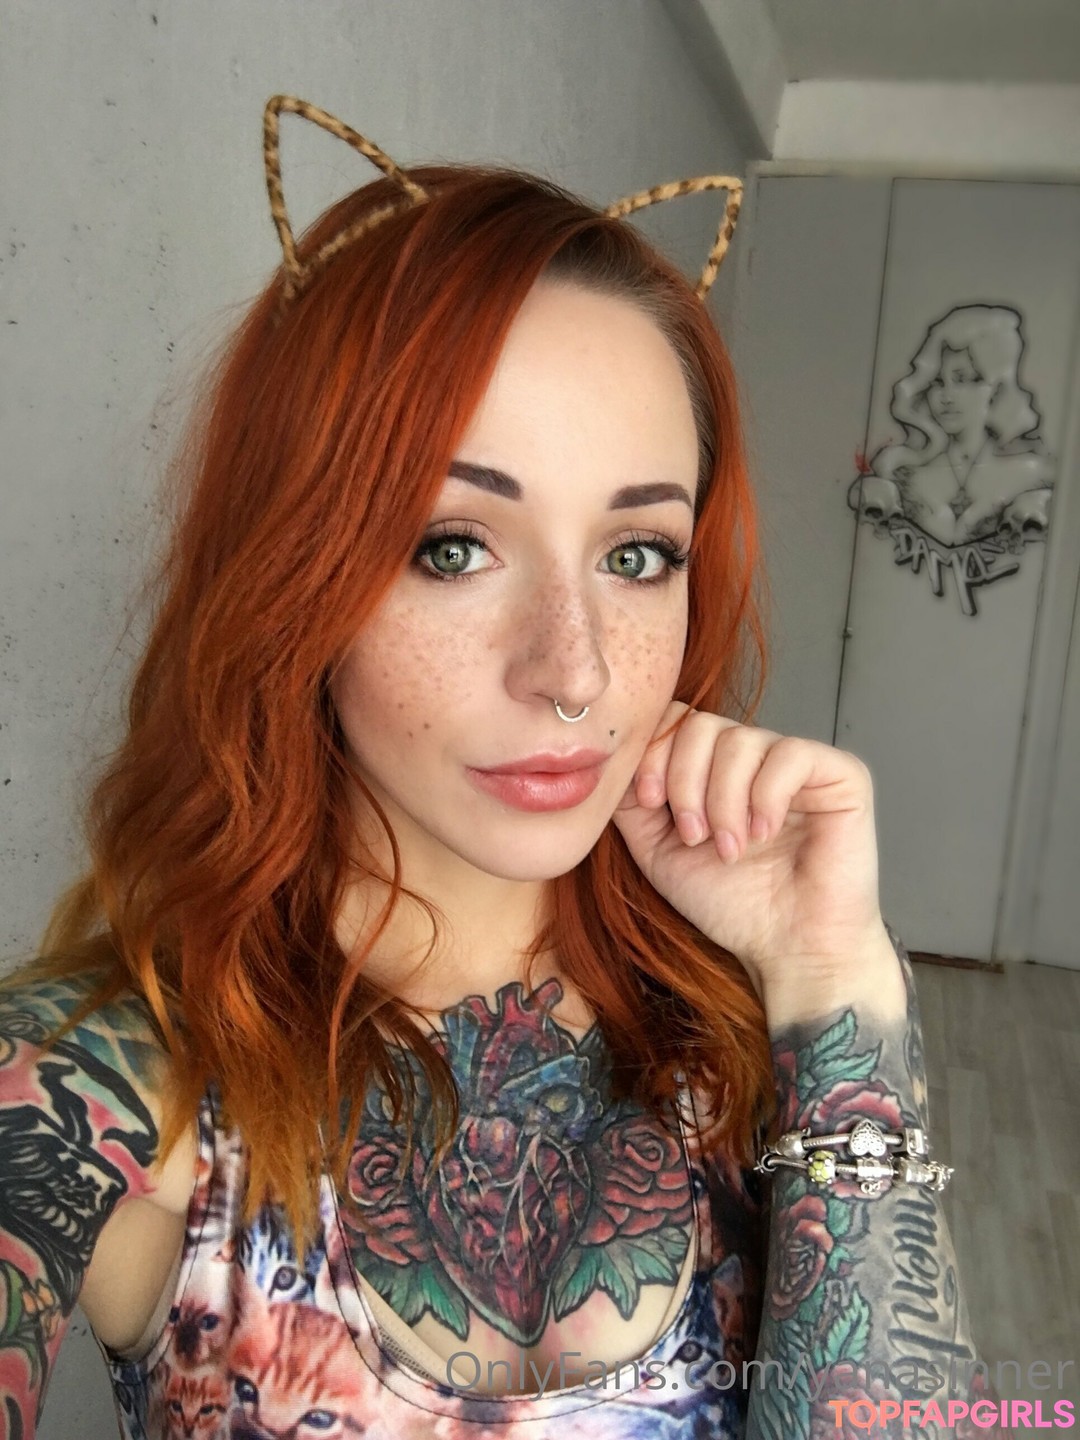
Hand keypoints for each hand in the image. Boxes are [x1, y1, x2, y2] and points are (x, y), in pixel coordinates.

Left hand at [611, 702, 891, 1002]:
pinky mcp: (840, 775)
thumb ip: (632, 802)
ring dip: (723, 800)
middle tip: (694, 836)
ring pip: (740, 739)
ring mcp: (797, 764)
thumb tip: (612, 760)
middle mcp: (755, 758)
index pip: (675, 721)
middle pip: (701, 724)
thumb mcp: (658, 849)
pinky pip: (790, 755)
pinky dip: (766, 796)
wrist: (789, 950)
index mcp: (713, 769)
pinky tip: (764, 833)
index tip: (650, 802)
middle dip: (684, 781)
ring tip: (730, 849)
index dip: (654, 752)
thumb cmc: (732, 906)